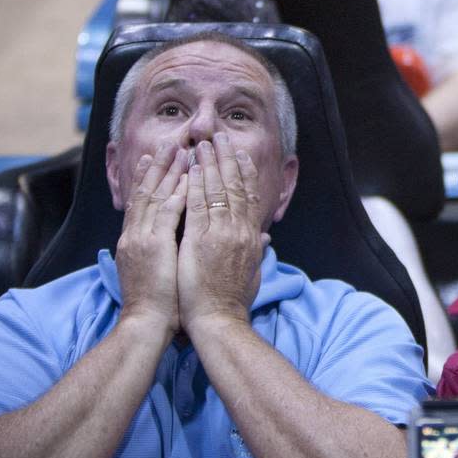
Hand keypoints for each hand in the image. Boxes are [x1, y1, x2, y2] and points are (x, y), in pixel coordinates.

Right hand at [115, 143, 187, 334]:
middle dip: (158, 166)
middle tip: (169, 142)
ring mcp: (141, 239)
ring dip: (169, 172)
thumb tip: (177, 242)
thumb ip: (167, 252)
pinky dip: (176, 194)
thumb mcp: (158, 272)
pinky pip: (166, 213)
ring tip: (180, 149)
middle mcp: (134, 235)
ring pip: (155, 196)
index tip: (158, 158)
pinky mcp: (153, 246)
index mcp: (135, 241)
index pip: (143, 203)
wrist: (145, 325)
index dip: (150, 179)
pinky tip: (186, 177)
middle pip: (145, 192)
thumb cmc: (158, 305)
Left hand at [177, 133, 270, 333]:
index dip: (245, 174)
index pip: (250, 198)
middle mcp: (240, 232)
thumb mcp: (252, 272)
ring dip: (210, 164)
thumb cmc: (232, 300)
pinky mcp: (201, 240)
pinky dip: (195, 185)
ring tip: (202, 144)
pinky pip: (198, 206)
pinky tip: (191, 169)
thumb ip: (257, 252)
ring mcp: (222, 234)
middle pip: (236, 187)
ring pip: (218, 191)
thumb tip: (266, 240)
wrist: (219, 320)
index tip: (239, 155)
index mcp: (251, 238)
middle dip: (227, 159)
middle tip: (220, 137)